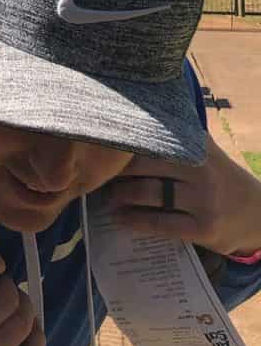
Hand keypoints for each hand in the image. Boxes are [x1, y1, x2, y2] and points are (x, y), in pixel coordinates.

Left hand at [103, 137, 260, 258]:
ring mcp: (204, 200)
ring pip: (149, 194)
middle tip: (100, 175)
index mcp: (198, 146)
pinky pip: (160, 223)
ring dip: (121, 196)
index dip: (124, 145)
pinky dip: (135, 220)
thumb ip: (176, 137)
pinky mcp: (204, 228)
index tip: (100, 146)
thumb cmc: (220, 178)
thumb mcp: (205, 152)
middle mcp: (202, 170)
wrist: (258, 214)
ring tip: (108, 197)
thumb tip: (132, 117)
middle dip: (117, 172)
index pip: (151, 141)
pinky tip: (121, 218)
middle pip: (145, 166)